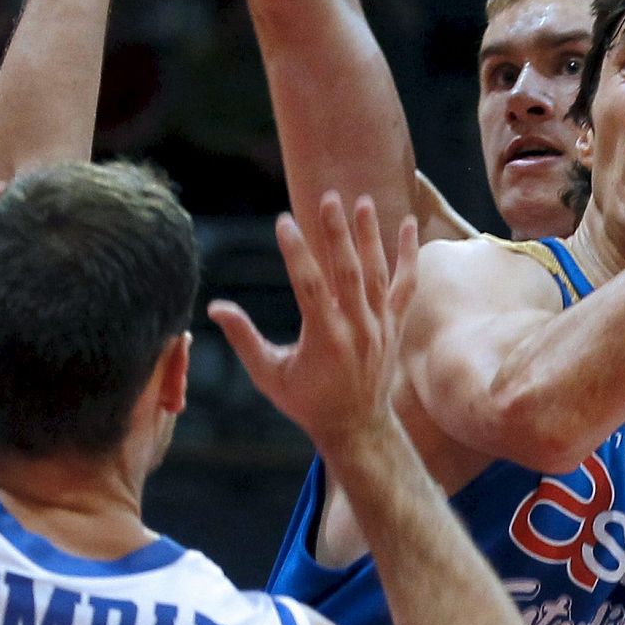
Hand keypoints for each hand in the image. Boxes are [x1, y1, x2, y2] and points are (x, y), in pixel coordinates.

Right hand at [209, 193, 418, 449]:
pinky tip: (409, 224)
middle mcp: (357, 328)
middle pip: (348, 272)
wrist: (357, 427)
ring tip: (361, 200)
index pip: (309, 286)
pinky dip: (408, 255)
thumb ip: (245, 339)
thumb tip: (215, 307)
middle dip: (337, 233)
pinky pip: (406, 285)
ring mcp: (380, 325)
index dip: (296, 253)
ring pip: (377, 272)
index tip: (283, 221)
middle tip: (328, 198)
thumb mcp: (269, 376)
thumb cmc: (306, 402)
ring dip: (369, 235)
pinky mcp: (394, 324)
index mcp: (325, 339)